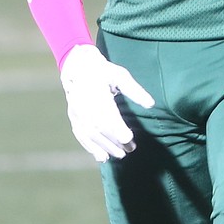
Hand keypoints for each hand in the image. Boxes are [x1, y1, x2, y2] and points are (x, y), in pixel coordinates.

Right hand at [59, 44, 154, 161]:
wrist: (78, 68)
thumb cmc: (104, 71)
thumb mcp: (120, 75)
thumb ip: (135, 90)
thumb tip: (151, 104)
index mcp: (96, 91)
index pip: (107, 114)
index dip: (117, 128)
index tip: (129, 138)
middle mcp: (83, 103)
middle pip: (98, 127)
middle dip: (113, 141)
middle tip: (129, 150)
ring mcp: (76, 111)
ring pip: (89, 134)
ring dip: (104, 147)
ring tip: (119, 155)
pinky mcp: (72, 117)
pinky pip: (80, 135)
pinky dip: (90, 147)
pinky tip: (101, 156)